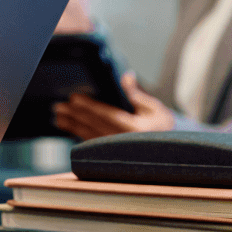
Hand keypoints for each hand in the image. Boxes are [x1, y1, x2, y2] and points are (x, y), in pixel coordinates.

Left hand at [52, 72, 175, 139]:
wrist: (173, 151)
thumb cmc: (164, 127)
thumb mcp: (156, 108)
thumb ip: (138, 94)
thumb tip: (127, 76)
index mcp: (135, 129)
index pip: (107, 115)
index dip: (88, 106)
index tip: (74, 98)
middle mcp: (124, 142)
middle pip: (94, 125)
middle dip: (74, 115)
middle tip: (58, 107)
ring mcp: (117, 151)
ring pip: (90, 136)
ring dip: (72, 126)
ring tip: (58, 117)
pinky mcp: (113, 155)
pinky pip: (93, 143)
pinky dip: (79, 135)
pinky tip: (69, 128)